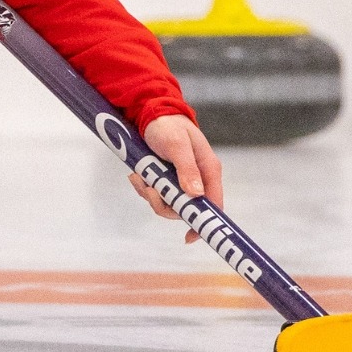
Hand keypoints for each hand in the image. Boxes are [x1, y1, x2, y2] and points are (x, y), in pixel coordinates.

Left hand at [127, 115, 223, 242]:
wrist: (151, 113)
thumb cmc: (168, 126)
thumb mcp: (177, 145)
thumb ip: (186, 169)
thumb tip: (196, 195)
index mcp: (208, 171)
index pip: (214, 204)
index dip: (204, 222)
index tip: (189, 237)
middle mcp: (198, 179)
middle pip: (186, 209)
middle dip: (164, 203)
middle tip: (148, 189)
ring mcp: (181, 180)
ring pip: (168, 203)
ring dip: (150, 194)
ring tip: (139, 177)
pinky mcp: (166, 179)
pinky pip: (156, 194)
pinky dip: (144, 187)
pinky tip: (137, 174)